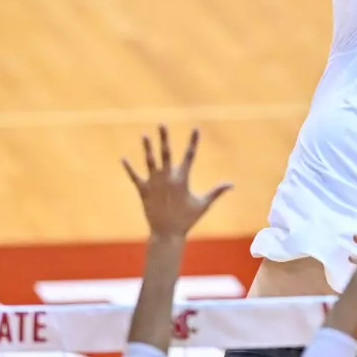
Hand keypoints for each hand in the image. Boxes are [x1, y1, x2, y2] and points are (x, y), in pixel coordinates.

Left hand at [121, 126, 232, 242]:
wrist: (167, 234)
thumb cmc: (186, 220)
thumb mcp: (203, 205)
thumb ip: (216, 192)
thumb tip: (232, 184)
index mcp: (182, 179)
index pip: (190, 156)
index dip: (193, 141)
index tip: (196, 128)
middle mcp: (168, 178)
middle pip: (166, 153)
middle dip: (164, 138)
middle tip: (162, 123)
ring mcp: (154, 184)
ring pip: (150, 162)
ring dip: (147, 148)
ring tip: (144, 135)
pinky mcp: (144, 191)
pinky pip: (135, 177)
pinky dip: (129, 169)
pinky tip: (124, 159)